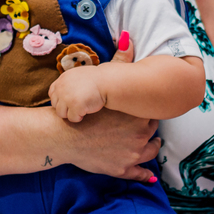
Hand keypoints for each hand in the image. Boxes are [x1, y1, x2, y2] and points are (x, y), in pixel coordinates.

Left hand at [48, 29, 134, 121]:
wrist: (111, 82)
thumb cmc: (104, 77)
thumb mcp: (90, 70)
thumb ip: (84, 71)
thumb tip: (125, 39)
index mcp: (64, 78)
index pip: (53, 92)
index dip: (62, 98)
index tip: (74, 99)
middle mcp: (62, 86)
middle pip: (55, 104)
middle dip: (66, 107)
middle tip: (80, 105)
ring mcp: (66, 96)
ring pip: (62, 113)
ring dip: (72, 113)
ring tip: (84, 108)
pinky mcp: (74, 106)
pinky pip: (72, 118)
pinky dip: (80, 117)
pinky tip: (88, 111)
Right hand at [60, 30, 159, 180]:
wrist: (61, 135)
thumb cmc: (79, 110)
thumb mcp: (101, 82)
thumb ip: (120, 61)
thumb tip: (129, 38)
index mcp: (137, 114)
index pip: (152, 111)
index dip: (146, 110)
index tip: (142, 108)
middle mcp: (139, 135)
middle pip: (153, 131)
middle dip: (149, 128)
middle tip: (142, 125)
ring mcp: (132, 154)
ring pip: (151, 151)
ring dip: (151, 147)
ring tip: (148, 144)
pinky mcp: (122, 169)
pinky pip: (140, 173)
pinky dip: (145, 174)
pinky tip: (148, 175)